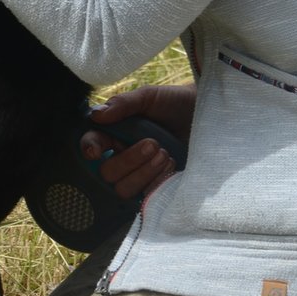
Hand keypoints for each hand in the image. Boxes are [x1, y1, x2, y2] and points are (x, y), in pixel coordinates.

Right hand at [80, 84, 195, 200]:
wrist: (207, 117)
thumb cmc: (174, 103)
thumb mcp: (149, 97)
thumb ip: (123, 104)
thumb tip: (97, 115)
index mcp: (115, 132)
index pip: (91, 143)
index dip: (89, 148)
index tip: (96, 151)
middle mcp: (122, 155)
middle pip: (107, 172)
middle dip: (128, 160)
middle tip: (153, 144)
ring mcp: (139, 174)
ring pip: (123, 188)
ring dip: (143, 173)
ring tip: (165, 154)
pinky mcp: (155, 187)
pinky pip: (145, 198)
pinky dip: (157, 183)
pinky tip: (171, 166)